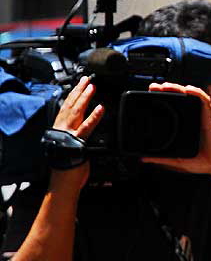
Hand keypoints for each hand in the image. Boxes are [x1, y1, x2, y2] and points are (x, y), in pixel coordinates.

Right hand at [50, 76, 103, 191]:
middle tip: (86, 79)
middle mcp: (62, 129)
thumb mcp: (71, 148)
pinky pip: (87, 127)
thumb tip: (83, 135)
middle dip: (78, 91)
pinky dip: (94, 116)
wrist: (63, 180)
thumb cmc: (68, 167)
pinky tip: (101, 108)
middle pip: (70, 105)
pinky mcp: (78, 142)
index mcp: (60, 129)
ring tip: (92, 87)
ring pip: (76, 111)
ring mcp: (69, 134)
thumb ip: (77, 138)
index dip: (72, 95)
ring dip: (84, 98)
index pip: (66, 108)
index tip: (79, 85)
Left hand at [141, 82, 210, 179]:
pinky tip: (188, 89)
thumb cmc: (204, 161)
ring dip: (178, 88)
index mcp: (184, 126)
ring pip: (189, 96)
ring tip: (165, 86)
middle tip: (153, 87)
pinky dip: (197, 92)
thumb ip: (163, 158)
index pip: (171, 108)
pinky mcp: (210, 116)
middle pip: (178, 98)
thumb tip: (144, 158)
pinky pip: (204, 100)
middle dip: (166, 90)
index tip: (148, 96)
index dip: (160, 100)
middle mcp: (192, 118)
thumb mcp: (179, 160)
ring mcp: (201, 116)